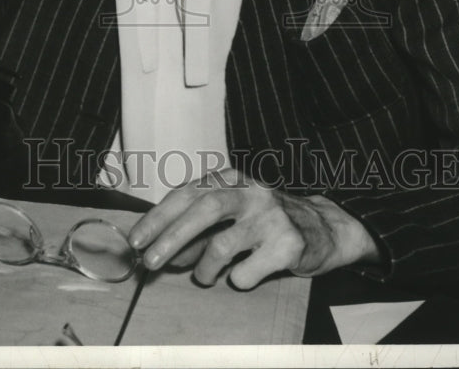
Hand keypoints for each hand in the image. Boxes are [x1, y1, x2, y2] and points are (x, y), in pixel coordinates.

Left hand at [128, 169, 380, 289]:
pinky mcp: (288, 244)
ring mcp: (271, 216)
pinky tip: (242, 276)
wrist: (323, 229)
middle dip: (171, 237)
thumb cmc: (265, 223)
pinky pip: (247, 272)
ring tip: (202, 277)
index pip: (186, 193)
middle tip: (150, 262)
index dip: (157, 217)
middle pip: (204, 209)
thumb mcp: (230, 217)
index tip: (135, 240)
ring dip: (203, 268)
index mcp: (231, 179)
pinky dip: (236, 280)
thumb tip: (160, 254)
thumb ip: (196, 232)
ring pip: (223, 245)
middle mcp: (250, 191)